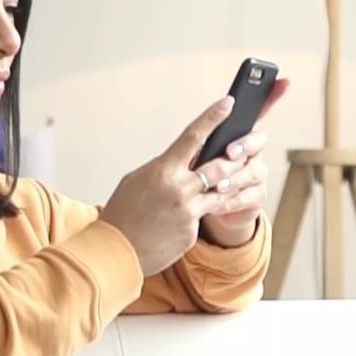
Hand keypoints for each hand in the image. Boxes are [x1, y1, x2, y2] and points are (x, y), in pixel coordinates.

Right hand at [98, 98, 239, 274]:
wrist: (115, 252)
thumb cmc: (122, 214)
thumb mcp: (137, 180)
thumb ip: (163, 168)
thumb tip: (181, 160)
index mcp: (163, 170)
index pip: (194, 136)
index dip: (213, 117)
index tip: (228, 103)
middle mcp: (180, 189)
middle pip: (220, 166)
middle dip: (233, 158)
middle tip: (240, 152)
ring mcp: (189, 212)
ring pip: (221, 193)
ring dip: (225, 186)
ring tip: (222, 185)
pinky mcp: (192, 233)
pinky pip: (202, 219)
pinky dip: (195, 216)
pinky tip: (176, 222)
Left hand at [198, 77, 289, 247]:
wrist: (198, 211)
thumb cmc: (195, 176)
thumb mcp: (193, 153)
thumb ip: (202, 137)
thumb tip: (203, 122)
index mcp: (236, 135)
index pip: (258, 110)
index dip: (272, 95)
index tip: (282, 80)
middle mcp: (251, 152)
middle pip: (258, 141)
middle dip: (245, 145)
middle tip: (230, 153)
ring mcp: (255, 175)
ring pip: (255, 171)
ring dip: (236, 177)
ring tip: (217, 186)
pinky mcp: (255, 197)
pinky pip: (250, 196)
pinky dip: (231, 200)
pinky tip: (216, 203)